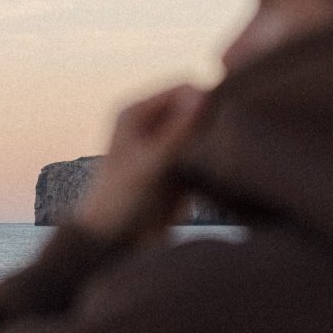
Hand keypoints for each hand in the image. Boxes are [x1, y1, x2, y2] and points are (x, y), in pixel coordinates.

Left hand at [72, 83, 209, 243]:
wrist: (114, 244)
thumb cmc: (121, 202)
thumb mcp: (151, 164)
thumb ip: (179, 130)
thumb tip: (205, 94)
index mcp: (137, 112)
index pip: (184, 88)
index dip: (205, 102)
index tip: (218, 128)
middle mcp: (152, 124)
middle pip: (197, 109)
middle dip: (211, 125)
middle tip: (215, 152)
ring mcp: (166, 146)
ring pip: (205, 133)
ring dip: (213, 147)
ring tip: (208, 169)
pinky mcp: (178, 168)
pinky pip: (206, 156)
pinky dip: (212, 164)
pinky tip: (209, 181)